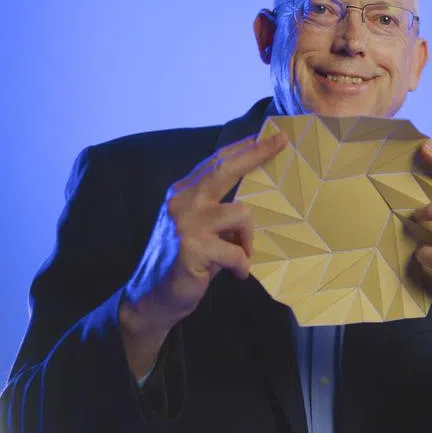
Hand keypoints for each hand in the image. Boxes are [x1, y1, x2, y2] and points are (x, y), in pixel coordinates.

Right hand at [120, 132, 286, 342]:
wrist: (151, 297)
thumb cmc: (182, 263)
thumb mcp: (198, 228)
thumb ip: (217, 210)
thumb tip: (253, 201)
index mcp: (183, 193)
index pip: (216, 162)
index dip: (243, 148)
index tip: (269, 136)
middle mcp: (182, 201)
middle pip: (225, 169)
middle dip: (256, 153)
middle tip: (280, 141)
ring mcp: (187, 222)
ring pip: (242, 214)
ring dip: (247, 240)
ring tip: (239, 257)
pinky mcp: (194, 247)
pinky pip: (238, 252)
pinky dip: (242, 265)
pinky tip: (233, 274)